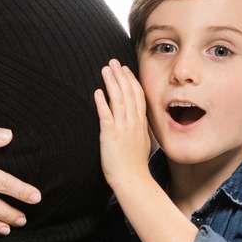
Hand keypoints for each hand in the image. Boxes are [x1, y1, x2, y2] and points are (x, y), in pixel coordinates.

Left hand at [94, 59, 154, 192]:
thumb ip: (138, 128)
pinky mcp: (111, 135)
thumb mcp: (143, 142)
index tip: (125, 69)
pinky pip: (106, 115)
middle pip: (128, 93)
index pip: (137, 96)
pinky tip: (98, 92)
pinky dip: (102, 103)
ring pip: (118, 100)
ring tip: (106, 69)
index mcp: (140, 123)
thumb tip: (136, 120)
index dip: (131, 81)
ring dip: (112, 83)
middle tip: (113, 61)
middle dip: (121, 75)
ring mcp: (122, 128)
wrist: (133, 179)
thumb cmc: (135, 164)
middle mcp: (133, 122)